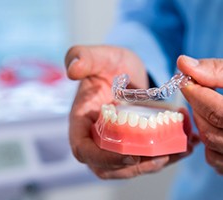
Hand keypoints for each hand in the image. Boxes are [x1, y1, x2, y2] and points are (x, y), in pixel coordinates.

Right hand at [65, 45, 194, 178]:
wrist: (124, 70)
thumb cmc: (108, 64)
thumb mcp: (97, 57)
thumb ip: (81, 58)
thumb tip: (72, 70)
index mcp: (81, 121)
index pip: (83, 150)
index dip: (103, 159)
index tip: (130, 155)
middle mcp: (95, 137)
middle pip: (107, 167)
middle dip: (133, 167)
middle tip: (161, 156)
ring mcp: (113, 142)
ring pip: (127, 167)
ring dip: (152, 165)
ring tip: (176, 151)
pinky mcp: (129, 142)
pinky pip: (142, 158)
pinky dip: (163, 157)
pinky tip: (184, 147)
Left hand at [178, 55, 222, 173]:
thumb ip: (217, 70)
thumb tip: (182, 63)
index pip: (218, 112)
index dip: (196, 94)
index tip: (184, 81)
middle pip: (211, 130)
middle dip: (198, 107)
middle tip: (197, 90)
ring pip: (211, 144)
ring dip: (202, 122)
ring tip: (209, 106)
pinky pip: (216, 159)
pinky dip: (210, 142)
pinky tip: (218, 126)